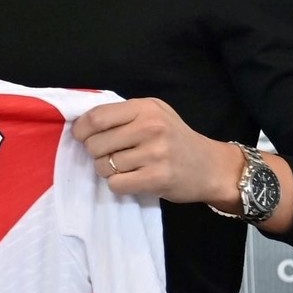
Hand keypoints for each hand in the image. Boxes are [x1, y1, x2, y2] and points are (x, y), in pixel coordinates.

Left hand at [71, 97, 241, 205]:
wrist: (211, 167)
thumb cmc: (175, 138)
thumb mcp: (154, 114)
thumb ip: (123, 114)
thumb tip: (83, 122)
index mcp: (145, 108)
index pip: (97, 117)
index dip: (81, 129)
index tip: (81, 137)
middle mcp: (150, 127)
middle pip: (95, 143)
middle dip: (95, 152)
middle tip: (109, 154)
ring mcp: (155, 154)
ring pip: (103, 166)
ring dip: (107, 170)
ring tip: (124, 167)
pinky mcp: (157, 178)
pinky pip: (116, 184)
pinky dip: (118, 184)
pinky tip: (131, 179)